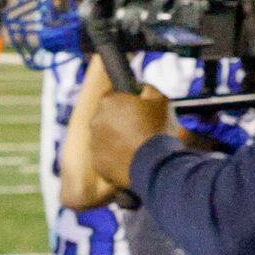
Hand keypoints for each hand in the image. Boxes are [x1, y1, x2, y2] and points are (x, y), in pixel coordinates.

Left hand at [69, 85, 173, 204]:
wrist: (155, 166)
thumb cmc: (158, 130)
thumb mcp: (160, 100)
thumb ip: (147, 89)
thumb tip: (140, 88)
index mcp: (108, 102)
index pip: (113, 96)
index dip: (126, 103)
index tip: (138, 111)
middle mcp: (95, 121)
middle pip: (107, 118)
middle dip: (120, 122)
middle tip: (140, 131)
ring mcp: (94, 144)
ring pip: (105, 139)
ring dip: (117, 141)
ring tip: (138, 148)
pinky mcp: (98, 164)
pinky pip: (106, 158)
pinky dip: (116, 159)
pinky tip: (133, 160)